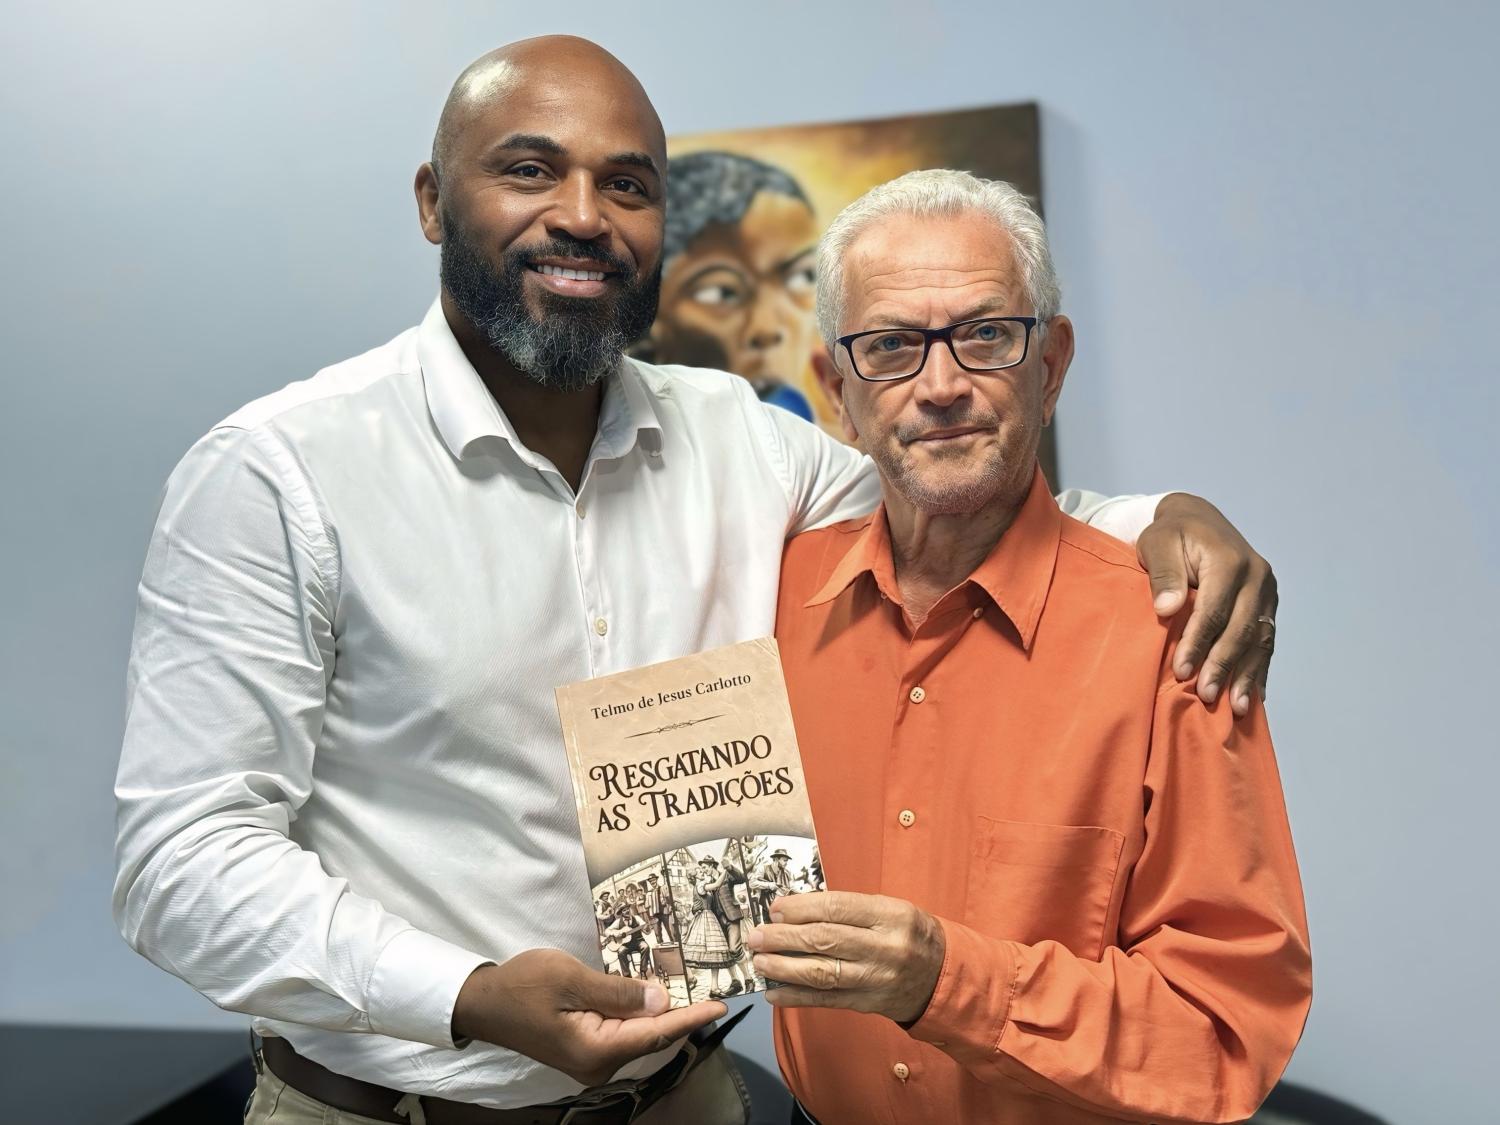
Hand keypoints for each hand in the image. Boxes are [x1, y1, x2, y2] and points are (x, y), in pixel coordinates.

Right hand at [451, 949, 723, 1086]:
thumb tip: (661, 1000)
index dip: (691, 1016)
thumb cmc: (523, 986)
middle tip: (712, 986)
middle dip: (682, 1012)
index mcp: (597, 1049)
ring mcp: (592, 1060)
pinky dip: (640, 1014)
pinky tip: (655, 997)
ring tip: (692, 987)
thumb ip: (617, 991)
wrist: (483, 1003)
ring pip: (638, 1034)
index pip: (656, 1032)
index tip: (721, 1004)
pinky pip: (622, 1032)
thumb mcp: (570, 978)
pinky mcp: (586, 1049)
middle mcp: (599, 1063)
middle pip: (651, 1036)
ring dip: (662, 1011)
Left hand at [747, 892, 944, 1024]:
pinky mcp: (868, 1005)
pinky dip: (797, 997)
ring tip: (759, 961)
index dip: (802, 908)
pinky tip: (774, 992)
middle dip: (784, 937)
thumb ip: (849, 909)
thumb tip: (796, 911)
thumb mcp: (891, 909)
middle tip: (757, 935)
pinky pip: (827, 1001)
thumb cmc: (909, 934)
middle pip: (825, 940)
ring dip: (784, 967)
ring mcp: (876, 979)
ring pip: (823, 973)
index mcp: (891, 916)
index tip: (776, 909)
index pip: (838, 908)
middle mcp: (885, 948)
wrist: (943, 976)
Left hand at [1136, 492, 1277, 715]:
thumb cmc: (1172, 534)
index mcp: (1230, 560)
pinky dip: (1258, 669)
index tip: (1181, 672)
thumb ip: (1164, 573)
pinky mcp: (1269, 604)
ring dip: (1246, 675)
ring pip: (1260, 639)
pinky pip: (1267, 640)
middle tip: (1206, 696)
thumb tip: (1167, 609)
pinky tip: (1253, 696)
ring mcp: (1267, 591)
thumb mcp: (1158, 542)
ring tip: (1234, 708)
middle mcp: (1257, 576)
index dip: (1198, 643)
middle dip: (1222, 666)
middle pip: (1241, 629)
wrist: (1198, 520)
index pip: (1214, 610)